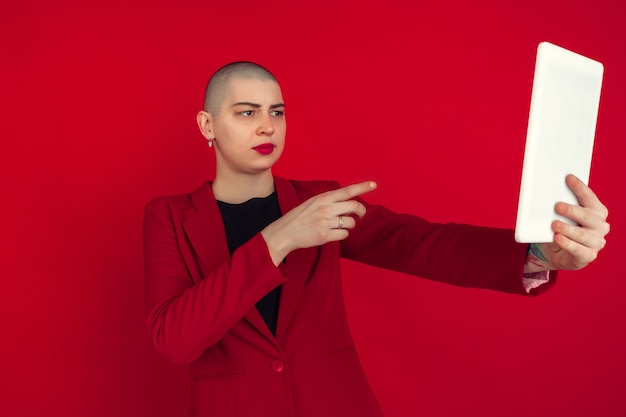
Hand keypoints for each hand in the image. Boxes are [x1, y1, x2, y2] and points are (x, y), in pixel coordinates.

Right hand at [261, 181, 376, 264]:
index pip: (347, 190)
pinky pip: (344, 234)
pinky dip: (342, 234)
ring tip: (339, 226)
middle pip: (354, 206)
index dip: (362, 187)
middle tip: (360, 215)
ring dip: (349, 225)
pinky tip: (332, 233)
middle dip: (361, 211)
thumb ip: (329, 201)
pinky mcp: (325, 235)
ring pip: (351, 222)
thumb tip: (348, 201)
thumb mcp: (312, 203)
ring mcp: (325, 222)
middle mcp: (326, 208)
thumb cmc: (299, 217)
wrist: (284, 232)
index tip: (374, 185)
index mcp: (323, 198)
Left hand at [532, 174, 609, 270]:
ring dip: (568, 229)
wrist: (559, 252)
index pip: (589, 198)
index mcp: (597, 212)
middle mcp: (600, 226)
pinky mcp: (588, 256)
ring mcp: (596, 242)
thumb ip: (561, 204)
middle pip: (588, 216)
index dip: (579, 187)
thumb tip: (547, 191)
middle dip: (572, 210)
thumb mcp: (562, 215)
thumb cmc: (562, 228)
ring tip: (554, 224)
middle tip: (557, 206)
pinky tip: (557, 238)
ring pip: (583, 235)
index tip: (568, 177)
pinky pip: (578, 250)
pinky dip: (567, 243)